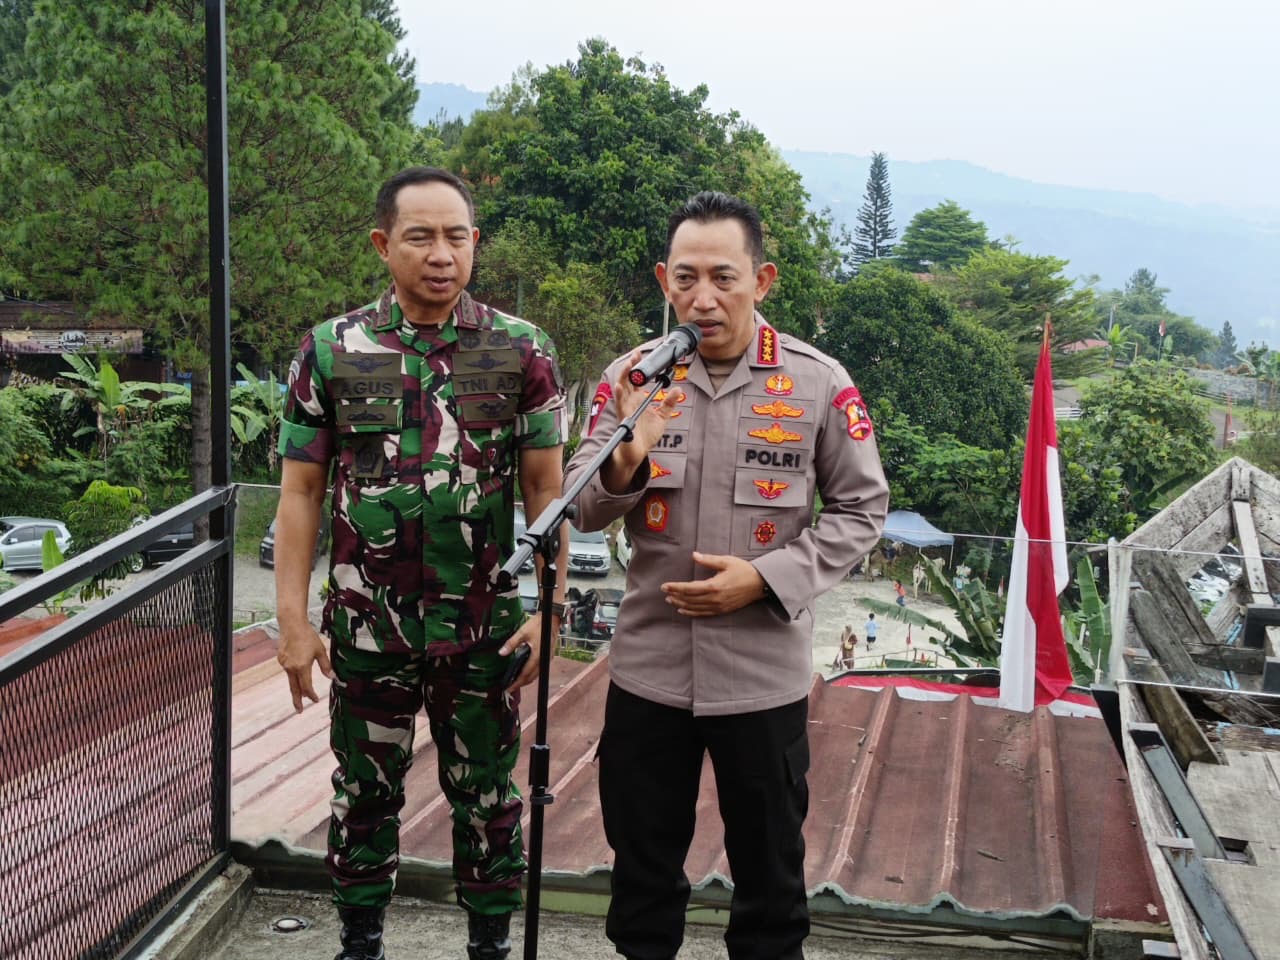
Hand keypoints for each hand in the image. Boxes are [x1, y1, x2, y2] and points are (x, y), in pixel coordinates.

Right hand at [276, 618, 332, 712]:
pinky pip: (288, 671)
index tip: (315, 700)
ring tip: (301, 695)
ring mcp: (284, 664)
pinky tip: (298, 672)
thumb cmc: (308, 636)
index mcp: (302, 667)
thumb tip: (332, 677)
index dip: (311, 695)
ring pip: (291, 680)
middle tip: (299, 711)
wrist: (291, 624)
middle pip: (294, 689)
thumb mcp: (320, 650)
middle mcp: (291, 668)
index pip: (306, 687)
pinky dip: (293, 675)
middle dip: (297, 701)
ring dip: (296, 688)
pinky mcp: (281, 659)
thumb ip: (326, 665)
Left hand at [500, 614, 550, 689]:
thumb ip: (511, 643)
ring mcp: (547, 658)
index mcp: (537, 656)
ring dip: (527, 679)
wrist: (552, 618)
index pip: (525, 674)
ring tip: (517, 681)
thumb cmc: (539, 624)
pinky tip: (526, 671)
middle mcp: (543, 660)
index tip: (509, 688)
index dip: (517, 682)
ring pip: (536, 674)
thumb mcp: (522, 632)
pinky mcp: (548, 656)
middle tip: (511, 687)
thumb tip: (502, 653)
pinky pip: (539, 669)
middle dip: (521, 683)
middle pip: (532, 677)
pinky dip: (532, 673)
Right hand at [610, 351, 683, 467]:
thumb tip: (678, 389)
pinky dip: (619, 395)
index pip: (636, 379)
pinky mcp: (623, 417)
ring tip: (629, 365)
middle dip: (631, 366)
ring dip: (624, 376)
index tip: (640, 354)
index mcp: (638, 399)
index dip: (638, 366)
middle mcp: (630, 401)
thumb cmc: (646, 435)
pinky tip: (620, 387)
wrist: (637, 453)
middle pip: (628, 379)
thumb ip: (669, 403)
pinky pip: (620, 404)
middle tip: (636, 354)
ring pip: (622, 388)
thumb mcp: (662, 417)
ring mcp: (625, 408)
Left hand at [661, 552, 766, 617]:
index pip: (689, 588)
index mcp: (714, 586)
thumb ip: (708, 560)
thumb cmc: (744, 570)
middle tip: (665, 592)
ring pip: (695, 607)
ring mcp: (719, 606)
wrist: (760, 584)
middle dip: (676, 595)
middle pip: (690, 599)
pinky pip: (704, 613)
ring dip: (681, 604)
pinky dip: (692, 613)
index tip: (665, 585)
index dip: (676, 587)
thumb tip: (694, 555)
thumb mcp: (726, 561)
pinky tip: (684, 610)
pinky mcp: (723, 610)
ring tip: (671, 600)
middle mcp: (715, 598)